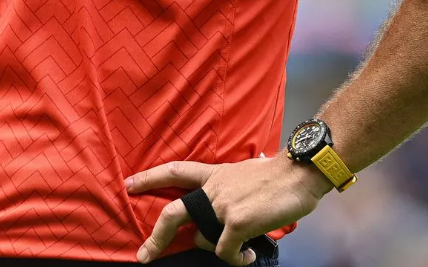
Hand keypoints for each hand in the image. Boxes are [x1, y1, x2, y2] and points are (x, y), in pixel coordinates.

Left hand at [126, 154, 328, 265]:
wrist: (297, 173)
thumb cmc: (277, 174)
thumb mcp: (244, 171)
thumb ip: (232, 182)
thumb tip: (238, 187)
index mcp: (214, 174)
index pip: (175, 171)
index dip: (150, 177)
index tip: (129, 185)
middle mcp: (213, 189)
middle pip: (174, 212)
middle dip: (156, 237)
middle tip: (144, 255)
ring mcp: (222, 206)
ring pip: (205, 240)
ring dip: (218, 249)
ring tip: (240, 248)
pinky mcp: (235, 223)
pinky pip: (226, 253)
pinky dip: (236, 260)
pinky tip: (248, 256)